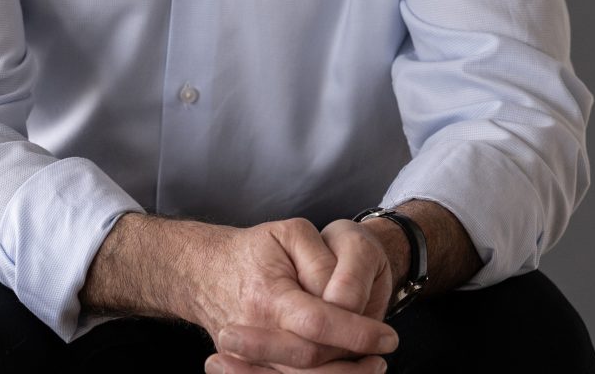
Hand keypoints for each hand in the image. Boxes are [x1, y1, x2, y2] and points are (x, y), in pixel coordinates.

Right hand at [83, 214, 395, 373]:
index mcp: (267, 295)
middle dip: (353, 364)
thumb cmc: (257, 249)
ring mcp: (247, 354)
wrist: (206, 271)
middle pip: (309, 361)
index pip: (318, 323)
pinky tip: (342, 371)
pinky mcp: (249, 366)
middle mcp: (253, 331)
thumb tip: (343, 298)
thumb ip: (322, 263)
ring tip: (372, 367)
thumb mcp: (292, 234)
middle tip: (383, 356)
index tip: (388, 337)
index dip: (357, 333)